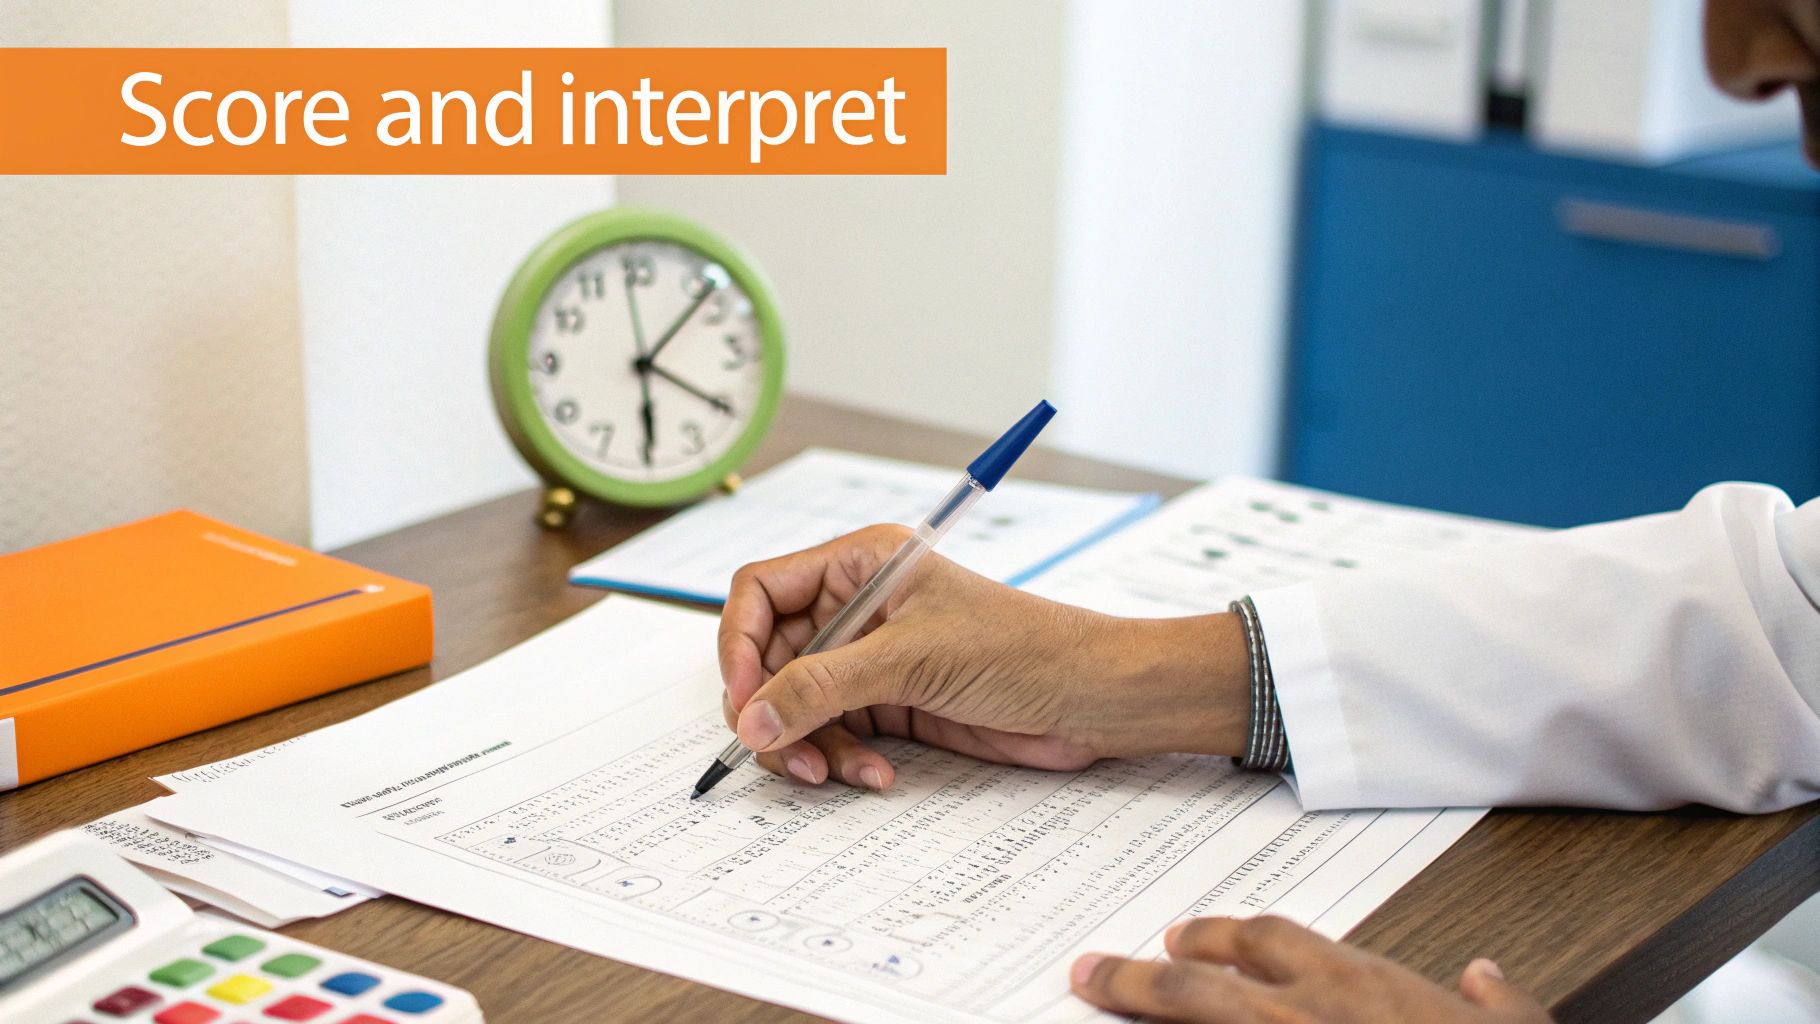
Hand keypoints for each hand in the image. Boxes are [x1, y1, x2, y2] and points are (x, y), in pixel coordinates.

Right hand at [717, 525, 1253, 787]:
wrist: (1090, 699)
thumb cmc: (1023, 648)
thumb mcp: (912, 660)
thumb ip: (824, 687)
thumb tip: (752, 716)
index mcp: (859, 563)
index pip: (760, 591)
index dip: (738, 644)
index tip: (743, 698)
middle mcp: (856, 606)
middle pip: (768, 657)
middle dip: (771, 708)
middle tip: (782, 749)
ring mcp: (869, 658)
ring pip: (794, 704)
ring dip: (807, 743)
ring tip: (835, 771)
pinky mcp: (888, 703)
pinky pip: (832, 733)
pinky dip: (841, 759)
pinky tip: (874, 775)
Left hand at [1071, 916, 1552, 1023]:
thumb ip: (1500, 1004)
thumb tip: (1485, 979)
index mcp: (1359, 986)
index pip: (1270, 940)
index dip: (1222, 937)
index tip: (1188, 940)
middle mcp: (1303, 1016)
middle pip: (1193, 984)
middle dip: (1137, 977)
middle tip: (1094, 972)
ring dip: (1139, 1015)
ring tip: (1097, 1004)